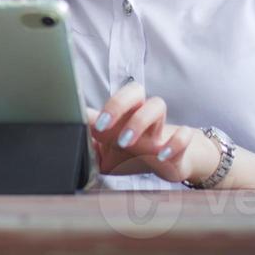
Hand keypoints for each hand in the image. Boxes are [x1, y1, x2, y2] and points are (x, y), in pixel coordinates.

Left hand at [86, 82, 216, 183]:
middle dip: (119, 105)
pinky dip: (175, 142)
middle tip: (105, 129)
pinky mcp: (181, 145)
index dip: (106, 107)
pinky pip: (186, 135)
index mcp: (125, 113)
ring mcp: (162, 128)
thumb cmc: (132, 154)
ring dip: (140, 122)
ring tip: (127, 143)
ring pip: (158, 105)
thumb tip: (68, 128)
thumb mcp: (107, 150)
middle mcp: (143, 115)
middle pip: (135, 90)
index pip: (116, 97)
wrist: (170, 164)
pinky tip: (161, 155)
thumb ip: (89, 139)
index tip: (97, 126)